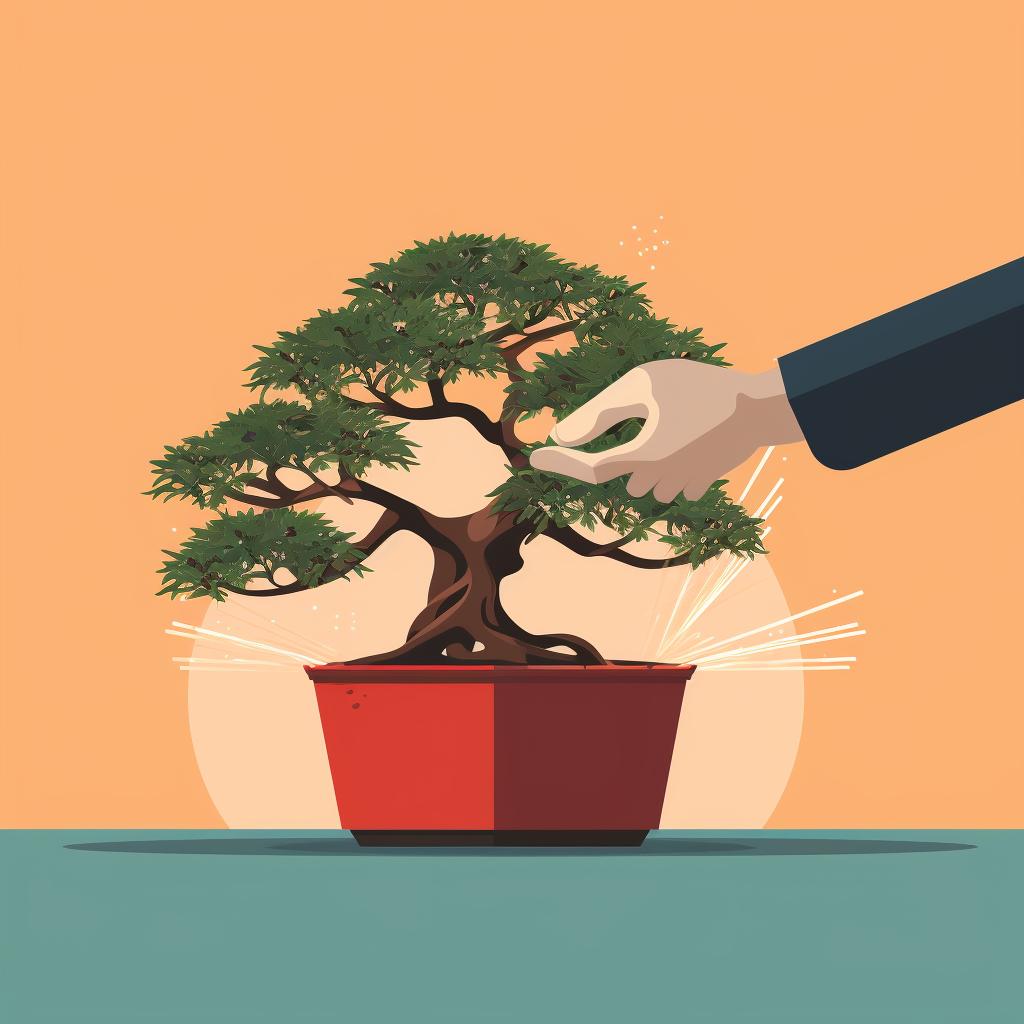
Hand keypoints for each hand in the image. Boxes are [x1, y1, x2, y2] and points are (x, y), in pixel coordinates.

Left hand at [528, 360, 803, 502]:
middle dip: (621, 450)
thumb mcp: (644, 385)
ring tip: (673, 421)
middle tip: (647, 413)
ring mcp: (681, 485)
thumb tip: (559, 436)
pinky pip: (669, 483)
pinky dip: (668, 465)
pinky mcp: (699, 484)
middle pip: (619, 473)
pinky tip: (688, 438)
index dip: (560, 464)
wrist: (758, 407)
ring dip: (644, 459)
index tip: (534, 458)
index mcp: (643, 455)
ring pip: (643, 481)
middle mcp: (659, 478)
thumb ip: (599, 412)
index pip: (589, 469)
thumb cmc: (699, 387)